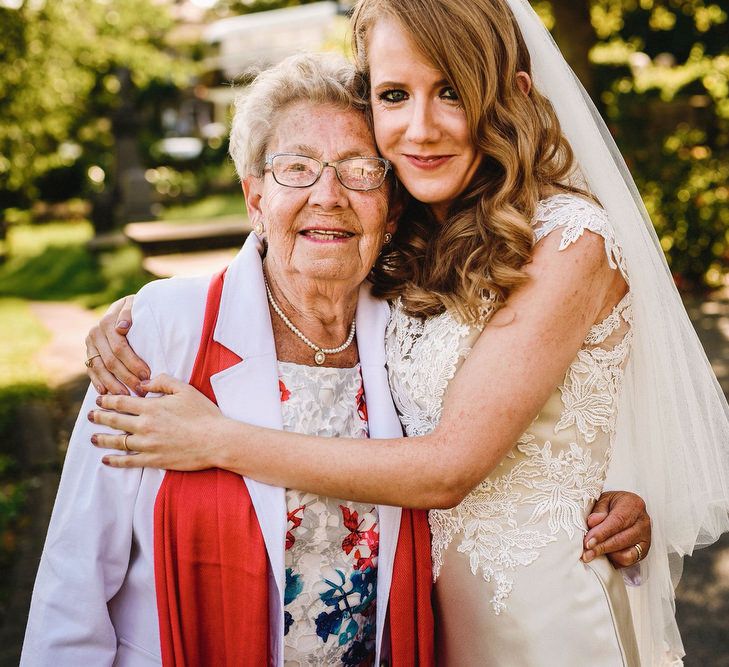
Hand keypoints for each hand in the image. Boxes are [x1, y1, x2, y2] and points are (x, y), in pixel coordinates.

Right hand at [85, 295, 148, 395]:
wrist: (123, 308)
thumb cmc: (136, 308)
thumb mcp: (136, 304)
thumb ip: (129, 312)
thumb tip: (122, 327)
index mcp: (107, 322)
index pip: (120, 347)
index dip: (133, 362)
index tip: (147, 375)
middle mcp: (94, 334)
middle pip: (110, 361)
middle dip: (126, 377)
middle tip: (140, 390)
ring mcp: (90, 345)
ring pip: (99, 369)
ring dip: (112, 384)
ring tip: (126, 396)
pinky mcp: (89, 354)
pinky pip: (91, 371)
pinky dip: (98, 383)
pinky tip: (106, 393)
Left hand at [88, 374, 224, 469]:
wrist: (216, 440)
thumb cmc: (204, 413)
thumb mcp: (186, 390)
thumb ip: (164, 381)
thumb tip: (145, 383)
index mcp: (152, 407)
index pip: (121, 402)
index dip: (107, 400)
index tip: (99, 399)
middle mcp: (145, 426)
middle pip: (115, 421)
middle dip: (100, 417)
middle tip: (90, 415)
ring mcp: (148, 445)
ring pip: (118, 441)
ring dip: (103, 439)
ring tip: (93, 438)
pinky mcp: (154, 460)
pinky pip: (129, 461)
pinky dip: (115, 461)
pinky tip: (107, 460)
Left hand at [582, 491, 650, 567]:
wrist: (627, 507)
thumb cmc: (613, 504)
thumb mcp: (603, 499)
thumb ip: (598, 510)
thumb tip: (592, 522)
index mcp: (633, 505)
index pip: (617, 521)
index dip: (601, 533)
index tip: (588, 542)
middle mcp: (643, 522)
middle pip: (622, 540)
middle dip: (601, 548)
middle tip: (586, 553)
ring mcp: (645, 538)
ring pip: (627, 554)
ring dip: (608, 555)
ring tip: (593, 552)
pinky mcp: (644, 551)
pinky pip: (629, 561)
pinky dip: (615, 560)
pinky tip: (605, 555)